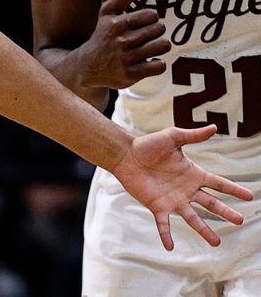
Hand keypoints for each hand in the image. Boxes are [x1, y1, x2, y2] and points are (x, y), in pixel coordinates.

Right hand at [76, 0, 171, 90]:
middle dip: (155, 32)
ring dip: (160, 46)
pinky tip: (149, 62)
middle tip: (146, 37)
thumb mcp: (107, 14)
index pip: (152, 15)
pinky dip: (158, 64)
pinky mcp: (132, 74)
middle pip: (159, 29)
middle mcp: (122, 40)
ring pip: (163, 45)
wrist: (89, 66)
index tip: (143, 25)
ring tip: (151, 48)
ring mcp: (127, 58)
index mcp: (117, 24)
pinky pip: (160, 65)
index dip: (150, 19)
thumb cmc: (102, 36)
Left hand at [110, 125, 252, 249]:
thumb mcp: (173, 137)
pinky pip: (163, 223)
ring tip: (216, 242)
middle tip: (240, 220)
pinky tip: (170, 247)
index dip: (233, 189)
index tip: (249, 196)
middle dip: (225, 212)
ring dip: (204, 230)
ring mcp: (173, 199)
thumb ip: (193, 135)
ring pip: (193, 218)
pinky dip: (166, 235)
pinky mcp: (157, 206)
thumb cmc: (148, 145)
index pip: (218, 183)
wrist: (126, 155)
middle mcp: (186, 189)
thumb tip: (214, 127)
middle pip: (211, 204)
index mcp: (193, 174)